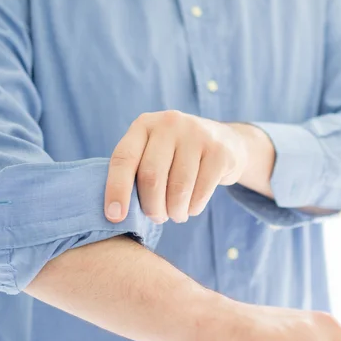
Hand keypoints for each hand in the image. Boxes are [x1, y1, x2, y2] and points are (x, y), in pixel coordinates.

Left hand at [104, 110, 247, 223]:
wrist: (225, 141)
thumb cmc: (176, 156)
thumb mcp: (152, 152)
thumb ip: (134, 172)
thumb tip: (117, 213)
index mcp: (144, 124)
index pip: (123, 158)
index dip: (116, 189)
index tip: (115, 217)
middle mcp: (169, 123)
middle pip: (151, 177)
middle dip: (152, 207)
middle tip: (157, 218)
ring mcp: (197, 134)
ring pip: (178, 188)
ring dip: (175, 211)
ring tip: (176, 215)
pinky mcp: (220, 151)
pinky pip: (201, 192)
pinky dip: (193, 208)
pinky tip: (192, 207)